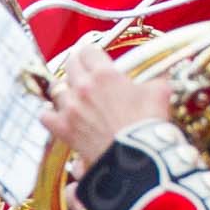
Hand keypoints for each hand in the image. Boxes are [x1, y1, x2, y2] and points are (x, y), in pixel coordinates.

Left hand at [38, 46, 170, 163]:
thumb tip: (164, 70)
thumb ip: (158, 77)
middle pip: (70, 65)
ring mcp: (71, 108)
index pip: (88, 51)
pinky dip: (50, 114)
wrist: (138, 159)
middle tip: (84, 70)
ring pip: (56, 88)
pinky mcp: (64, 129)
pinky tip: (57, 114)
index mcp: (104, 75)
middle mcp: (82, 88)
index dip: (92, 53)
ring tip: (73, 94)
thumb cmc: (148, 125)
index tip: (94, 57)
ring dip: (65, 90)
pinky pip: (45, 115)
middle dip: (77, 65)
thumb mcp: (159, 93)